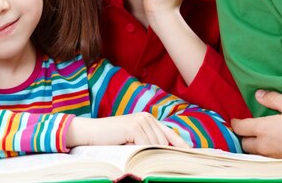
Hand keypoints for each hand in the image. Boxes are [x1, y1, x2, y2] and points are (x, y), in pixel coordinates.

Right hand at [67, 113, 189, 147]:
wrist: (89, 133)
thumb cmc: (110, 140)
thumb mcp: (132, 140)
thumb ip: (148, 142)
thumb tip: (168, 155)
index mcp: (148, 119)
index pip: (171, 135)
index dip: (182, 147)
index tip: (192, 157)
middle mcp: (147, 117)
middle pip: (164, 143)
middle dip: (162, 155)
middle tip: (159, 165)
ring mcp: (141, 120)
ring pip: (156, 145)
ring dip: (147, 154)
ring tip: (133, 154)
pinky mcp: (134, 126)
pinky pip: (145, 145)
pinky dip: (139, 152)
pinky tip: (129, 151)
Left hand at [232, 90, 281, 166]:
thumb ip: (273, 98)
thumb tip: (258, 94)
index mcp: (262, 128)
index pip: (239, 127)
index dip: (235, 123)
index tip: (235, 120)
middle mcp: (262, 143)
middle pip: (243, 142)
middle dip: (242, 136)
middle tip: (245, 129)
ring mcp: (270, 154)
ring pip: (252, 151)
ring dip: (250, 144)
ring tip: (255, 137)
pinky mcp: (277, 161)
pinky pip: (262, 156)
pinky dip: (260, 151)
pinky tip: (268, 144)